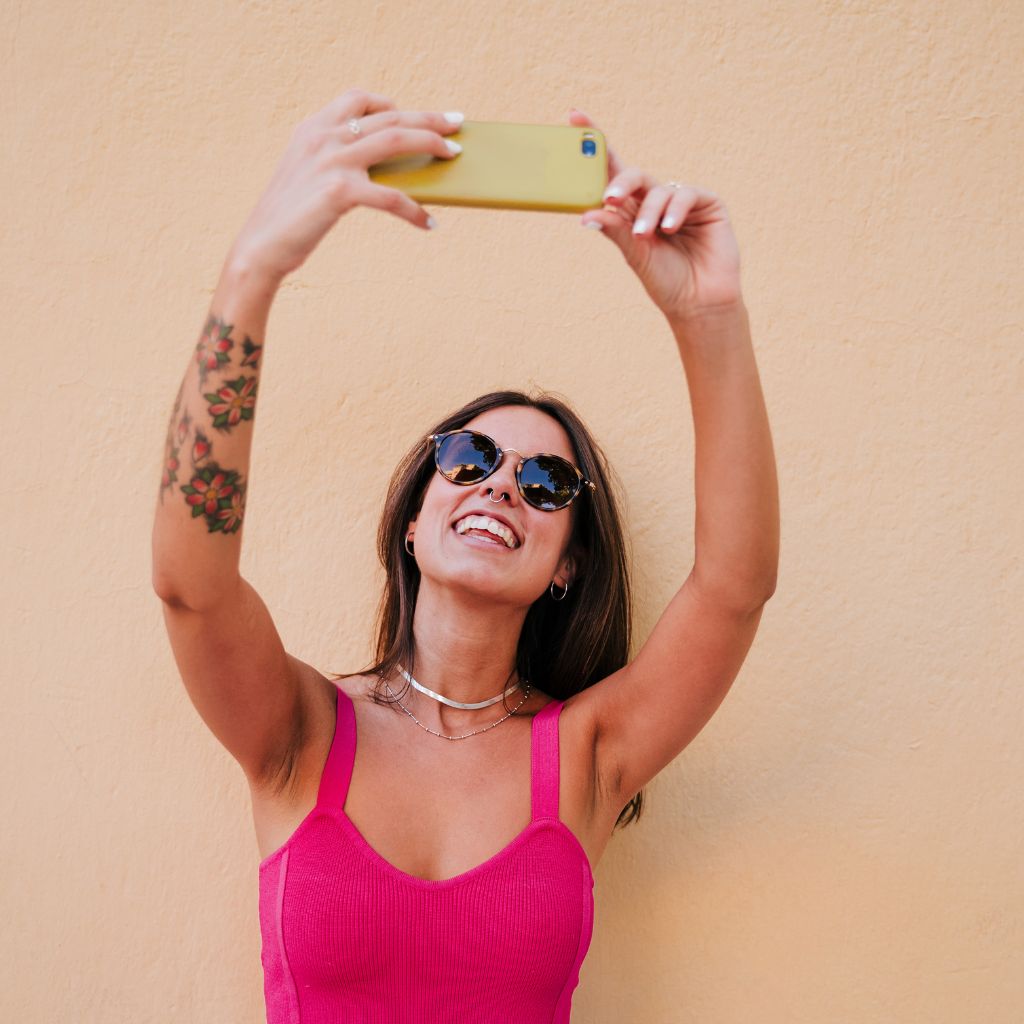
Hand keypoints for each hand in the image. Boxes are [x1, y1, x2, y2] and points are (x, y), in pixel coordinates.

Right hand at [230, 88, 462, 282]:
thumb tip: (383, 170)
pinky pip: (392, 196)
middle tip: (457, 122)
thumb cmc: (288, 220)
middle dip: (428, 117)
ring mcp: (332, 161)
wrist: (260, 248)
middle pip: (388, 116)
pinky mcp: (340, 191)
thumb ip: (337, 162)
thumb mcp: (308, 177)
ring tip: (454, 155)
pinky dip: (415, 211)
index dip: (392, 103)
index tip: (414, 113)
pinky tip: (429, 223)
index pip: (358, 99)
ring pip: (396, 140)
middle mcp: (323, 136)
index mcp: (312, 128)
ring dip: (432, 143)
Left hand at [570, 107, 742, 321]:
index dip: (595, 144)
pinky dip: (675, 210)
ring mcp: (681, 200)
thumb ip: (615, 230)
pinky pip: (685, 194)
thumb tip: (587, 214)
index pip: (610, 172)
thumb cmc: (665, 281)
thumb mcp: (635, 255)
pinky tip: (670, 228)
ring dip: (648, 213)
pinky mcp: (707, 203)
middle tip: (609, 197)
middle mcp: (654, 200)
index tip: (574, 116)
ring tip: (646, 236)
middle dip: (619, 182)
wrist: (699, 304)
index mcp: (631, 211)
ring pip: (656, 190)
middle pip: (632, 176)